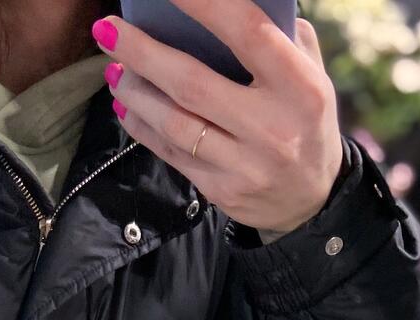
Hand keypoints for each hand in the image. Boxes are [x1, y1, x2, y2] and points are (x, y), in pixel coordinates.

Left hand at [93, 1, 343, 232]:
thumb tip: (222, 5)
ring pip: (174, 123)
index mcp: (301, 88)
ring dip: (135, 92)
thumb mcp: (311, 78)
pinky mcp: (221, 191)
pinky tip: (125, 104)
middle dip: (142, 53)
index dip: (203, 5)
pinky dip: (142, 126)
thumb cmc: (303, 121)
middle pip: (192, 83)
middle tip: (107, 29)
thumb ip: (281, 38)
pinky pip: (171, 153)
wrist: (311, 199)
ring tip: (112, 67)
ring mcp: (244, 165)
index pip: (248, 33)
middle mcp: (272, 129)